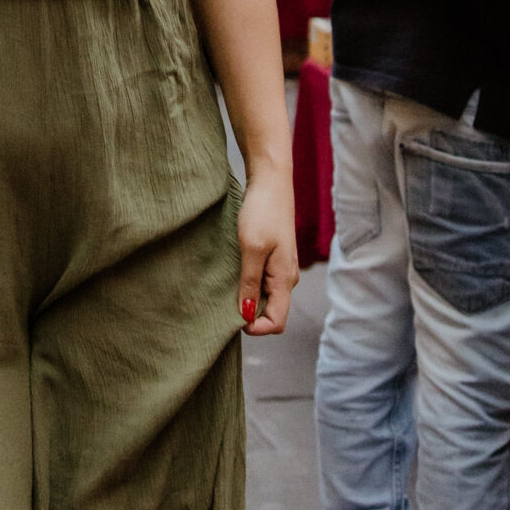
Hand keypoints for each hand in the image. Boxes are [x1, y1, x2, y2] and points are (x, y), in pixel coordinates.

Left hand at [237, 171, 298, 334]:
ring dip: (247, 298)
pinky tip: (232, 272)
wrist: (270, 181)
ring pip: (265, 297)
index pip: (277, 322)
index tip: (232, 318)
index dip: (256, 328)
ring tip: (225, 284)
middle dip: (249, 315)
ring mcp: (280, 267)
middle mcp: (286, 278)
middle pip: (271, 312)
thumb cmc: (262, 212)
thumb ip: (250, 282)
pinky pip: (262, 282)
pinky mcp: (273, 257)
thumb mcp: (252, 248)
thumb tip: (246, 315)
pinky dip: (247, 284)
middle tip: (223, 301)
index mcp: (285, 280)